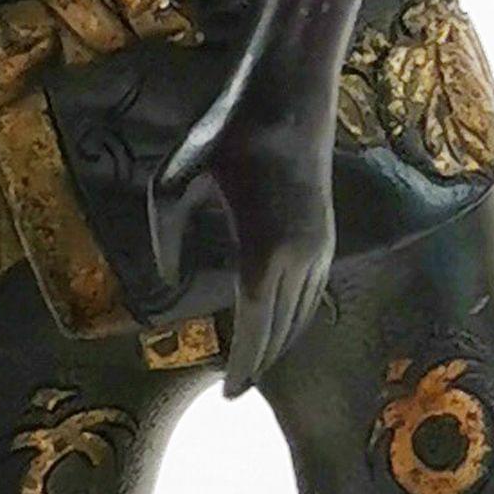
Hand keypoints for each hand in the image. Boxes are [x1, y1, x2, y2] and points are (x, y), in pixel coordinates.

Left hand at [152, 78, 337, 393]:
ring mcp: (320, 247)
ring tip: (252, 365)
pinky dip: (292, 317)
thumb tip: (170, 281)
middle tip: (235, 391)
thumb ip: (165, 238)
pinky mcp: (327, 235)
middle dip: (259, 365)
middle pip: (281, 331)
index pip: (254, 328)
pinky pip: (311, 294)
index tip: (228, 396)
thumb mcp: (174, 181)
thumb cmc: (226, 134)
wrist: (290, 97)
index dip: (243, 367)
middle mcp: (299, 256)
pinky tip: (274, 323)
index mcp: (261, 248)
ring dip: (277, 343)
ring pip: (301, 316)